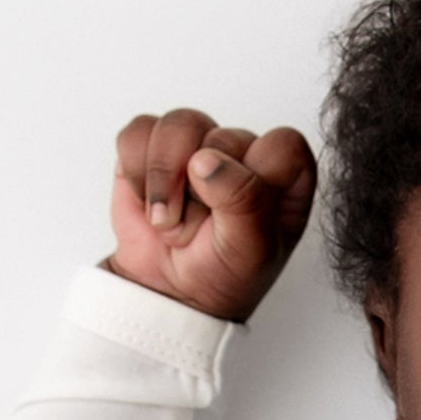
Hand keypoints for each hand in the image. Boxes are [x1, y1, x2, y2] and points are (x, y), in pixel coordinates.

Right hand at [107, 110, 317, 323]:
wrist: (167, 293)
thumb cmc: (220, 275)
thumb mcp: (250, 252)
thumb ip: (245, 202)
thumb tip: (206, 162)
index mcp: (281, 178)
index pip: (284, 146)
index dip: (255, 177)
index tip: (238, 216)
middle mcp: (242, 154)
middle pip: (222, 137)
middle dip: (200, 192)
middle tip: (197, 231)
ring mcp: (196, 145)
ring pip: (178, 126)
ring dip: (165, 181)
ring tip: (167, 221)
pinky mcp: (153, 146)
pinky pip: (139, 132)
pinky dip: (136, 173)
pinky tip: (147, 202)